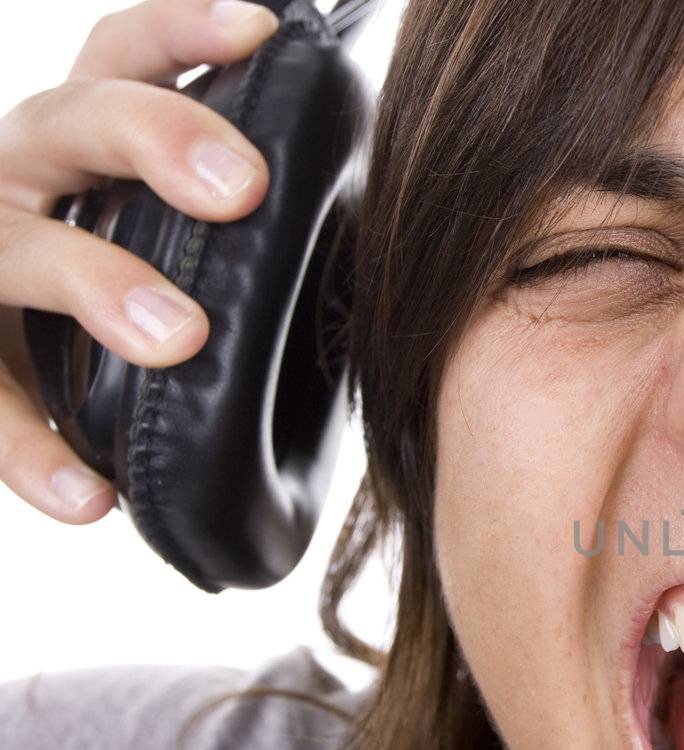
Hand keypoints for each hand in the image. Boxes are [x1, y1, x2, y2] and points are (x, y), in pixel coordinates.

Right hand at [0, 0, 277, 524]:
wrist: (16, 395)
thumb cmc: (127, 306)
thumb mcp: (181, 251)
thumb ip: (247, 238)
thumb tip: (378, 245)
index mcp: (84, 144)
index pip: (121, 56)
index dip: (181, 29)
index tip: (262, 27)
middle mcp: (18, 180)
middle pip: (67, 119)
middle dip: (153, 138)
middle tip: (240, 188)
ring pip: (9, 246)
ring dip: (94, 284)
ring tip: (179, 338)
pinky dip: (28, 453)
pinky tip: (90, 499)